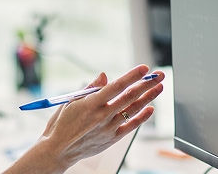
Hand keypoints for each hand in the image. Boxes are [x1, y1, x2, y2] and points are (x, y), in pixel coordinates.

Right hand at [3, 65, 164, 173]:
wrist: (58, 150)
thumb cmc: (61, 124)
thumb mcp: (70, 102)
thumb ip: (90, 89)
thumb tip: (104, 75)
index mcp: (91, 104)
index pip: (116, 86)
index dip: (132, 76)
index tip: (143, 68)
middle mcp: (102, 116)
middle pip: (129, 97)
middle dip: (146, 84)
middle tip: (159, 75)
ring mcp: (108, 128)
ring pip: (133, 110)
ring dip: (148, 97)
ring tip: (159, 87)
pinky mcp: (111, 139)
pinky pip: (130, 126)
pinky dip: (142, 117)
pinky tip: (150, 108)